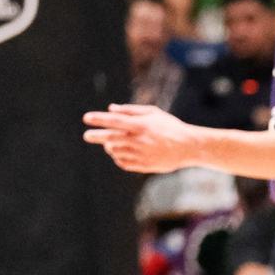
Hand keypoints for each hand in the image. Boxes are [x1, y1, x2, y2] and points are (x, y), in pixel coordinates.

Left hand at [83, 103, 204, 172]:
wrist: (188, 147)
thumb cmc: (169, 126)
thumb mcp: (153, 113)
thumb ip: (131, 111)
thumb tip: (110, 109)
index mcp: (141, 125)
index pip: (114, 121)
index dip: (99, 119)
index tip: (86, 118)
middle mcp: (139, 140)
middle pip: (111, 138)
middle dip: (96, 136)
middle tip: (87, 136)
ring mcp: (141, 154)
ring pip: (115, 151)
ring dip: (109, 146)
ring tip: (108, 143)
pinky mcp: (143, 165)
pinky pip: (123, 162)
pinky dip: (117, 157)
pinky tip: (118, 153)